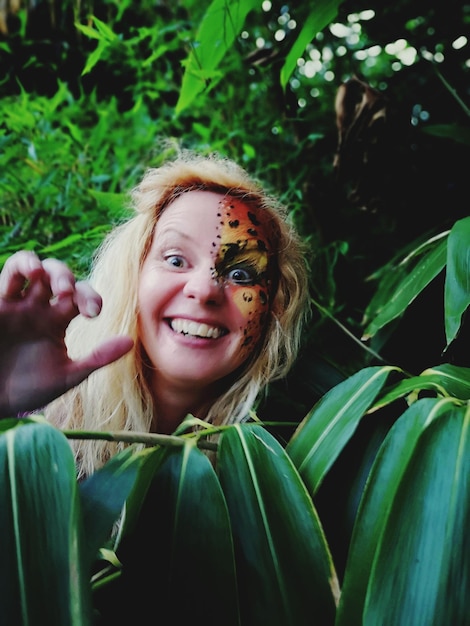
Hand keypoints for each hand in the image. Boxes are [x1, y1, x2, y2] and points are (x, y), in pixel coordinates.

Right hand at [0, 251, 132, 417]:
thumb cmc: (26, 391)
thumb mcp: (67, 376)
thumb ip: (97, 358)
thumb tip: (131, 341)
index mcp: (57, 320)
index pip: (80, 297)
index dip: (90, 298)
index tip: (93, 314)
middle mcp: (38, 307)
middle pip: (59, 276)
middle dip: (67, 279)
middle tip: (68, 294)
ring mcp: (16, 303)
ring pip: (32, 267)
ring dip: (45, 267)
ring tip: (50, 281)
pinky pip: (7, 275)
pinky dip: (20, 266)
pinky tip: (30, 272)